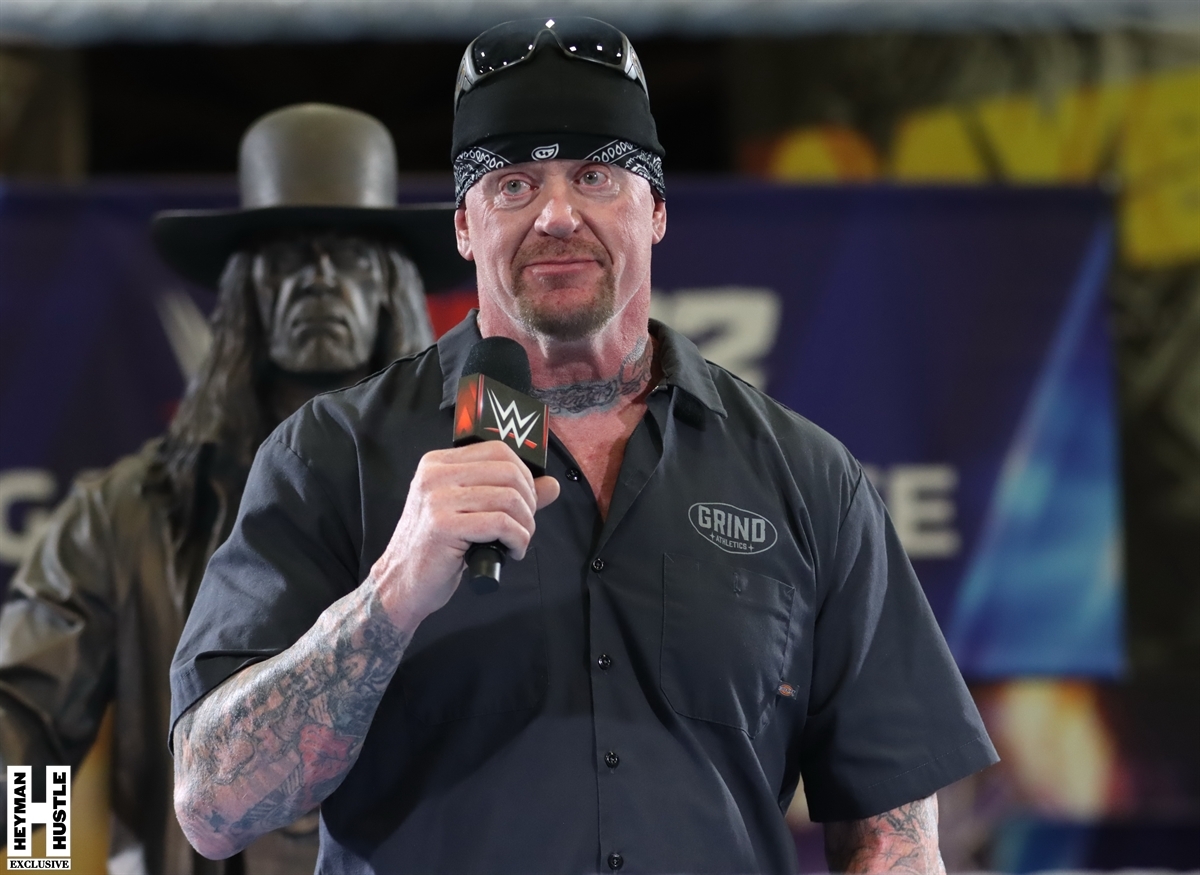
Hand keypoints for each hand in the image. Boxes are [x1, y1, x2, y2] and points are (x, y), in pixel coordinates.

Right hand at [369, 441, 559, 629]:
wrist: (401, 584)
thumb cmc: (437, 548)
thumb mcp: (471, 512)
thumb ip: (510, 494)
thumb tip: (551, 484)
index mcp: (438, 463)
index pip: (497, 450)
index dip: (524, 475)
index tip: (528, 501)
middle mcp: (435, 475)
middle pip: (508, 472)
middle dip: (529, 502)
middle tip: (525, 526)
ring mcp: (436, 499)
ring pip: (508, 499)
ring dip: (525, 525)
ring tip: (518, 542)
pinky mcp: (443, 525)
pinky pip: (500, 524)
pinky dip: (517, 539)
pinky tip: (511, 552)